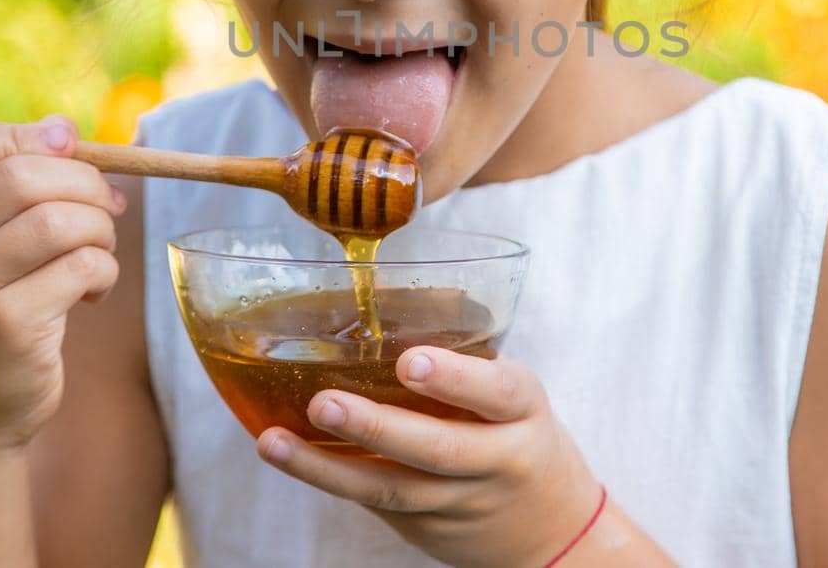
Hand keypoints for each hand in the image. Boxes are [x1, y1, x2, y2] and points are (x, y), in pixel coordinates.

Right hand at [0, 114, 127, 449]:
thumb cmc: (0, 305)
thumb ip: (21, 182)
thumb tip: (61, 128)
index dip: (25, 136)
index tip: (67, 152)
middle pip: (24, 176)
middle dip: (86, 185)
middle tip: (107, 209)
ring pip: (59, 222)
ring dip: (101, 232)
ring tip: (99, 255)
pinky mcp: (5, 325)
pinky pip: (82, 268)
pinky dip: (104, 274)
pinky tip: (90, 294)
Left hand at [255, 348, 602, 567]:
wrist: (549, 529)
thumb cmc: (516, 433)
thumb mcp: (512, 394)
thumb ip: (463, 361)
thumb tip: (376, 298)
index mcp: (522, 411)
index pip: (497, 393)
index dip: (455, 379)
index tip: (410, 361)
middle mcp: (496, 460)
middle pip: (437, 450)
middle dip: (377, 428)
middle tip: (323, 403)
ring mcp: (459, 501)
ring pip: (392, 488)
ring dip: (328, 466)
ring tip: (277, 443)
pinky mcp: (426, 528)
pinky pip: (375, 501)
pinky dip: (330, 478)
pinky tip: (289, 456)